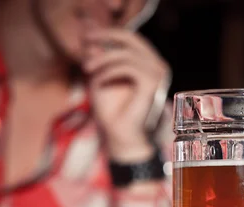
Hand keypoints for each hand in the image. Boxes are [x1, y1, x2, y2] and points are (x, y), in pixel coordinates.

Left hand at [83, 28, 171, 162]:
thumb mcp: (99, 75)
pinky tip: (98, 81)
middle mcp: (157, 66)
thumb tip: (89, 33)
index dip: (109, 33)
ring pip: (127, 53)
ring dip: (103, 59)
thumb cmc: (112, 111)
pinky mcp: (152, 84)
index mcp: (149, 64)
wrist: (121, 136)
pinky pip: (128, 67)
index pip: (131, 39)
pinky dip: (109, 71)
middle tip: (86, 40)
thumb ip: (97, 55)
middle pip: (132, 39)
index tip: (86, 36)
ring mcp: (158, 75)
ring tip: (86, 69)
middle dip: (106, 35)